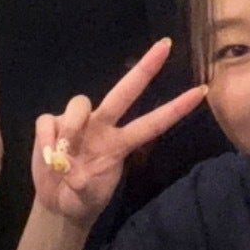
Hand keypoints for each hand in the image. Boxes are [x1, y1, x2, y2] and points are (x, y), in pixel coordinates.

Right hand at [33, 39, 207, 227]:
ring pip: (80, 103)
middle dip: (145, 69)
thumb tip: (75, 176)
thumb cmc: (81, 199)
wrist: (57, 205)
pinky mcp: (51, 125)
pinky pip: (50, 121)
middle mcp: (102, 126)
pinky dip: (47, 139)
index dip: (176, 109)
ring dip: (73, 125)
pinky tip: (48, 155)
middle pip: (125, 92)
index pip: (152, 124)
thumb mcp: (87, 200)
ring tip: (65, 151)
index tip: (201, 91)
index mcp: (120, 144)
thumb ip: (84, 188)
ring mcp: (76, 124)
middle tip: (166, 45)